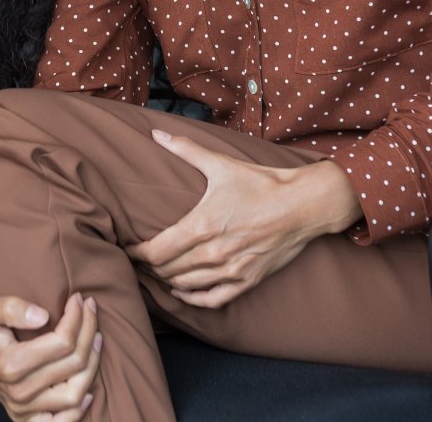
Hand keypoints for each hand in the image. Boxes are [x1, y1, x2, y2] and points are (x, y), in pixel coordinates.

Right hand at [0, 270, 101, 421]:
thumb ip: (11, 308)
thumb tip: (42, 316)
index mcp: (9, 364)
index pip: (63, 343)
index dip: (78, 318)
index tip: (78, 298)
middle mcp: (17, 391)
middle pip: (74, 364)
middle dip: (88, 332)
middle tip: (90, 309)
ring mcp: (21, 407)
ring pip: (75, 393)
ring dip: (92, 364)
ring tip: (94, 338)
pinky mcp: (23, 416)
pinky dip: (77, 409)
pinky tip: (86, 387)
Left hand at [124, 129, 361, 308]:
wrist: (303, 205)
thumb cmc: (261, 183)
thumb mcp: (221, 164)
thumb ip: (185, 149)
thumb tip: (156, 133)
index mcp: (202, 225)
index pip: (156, 251)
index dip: (137, 253)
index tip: (127, 247)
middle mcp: (214, 252)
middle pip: (167, 270)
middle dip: (148, 266)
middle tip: (137, 259)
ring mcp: (232, 269)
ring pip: (186, 285)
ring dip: (166, 280)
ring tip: (154, 272)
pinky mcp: (248, 280)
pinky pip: (213, 299)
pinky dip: (193, 298)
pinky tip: (181, 291)